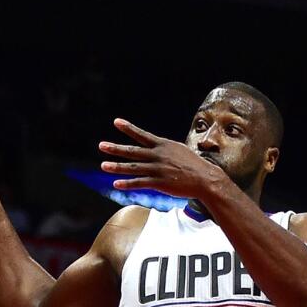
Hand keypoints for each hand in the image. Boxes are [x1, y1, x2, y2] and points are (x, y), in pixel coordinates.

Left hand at [99, 119, 226, 198]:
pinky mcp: (159, 183)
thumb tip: (159, 148)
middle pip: (133, 151)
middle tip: (101, 145)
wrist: (205, 178)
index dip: (128, 128)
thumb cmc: (194, 165)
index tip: (116, 122)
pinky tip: (116, 184)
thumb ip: (166, 150)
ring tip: (103, 165)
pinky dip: (127, 184)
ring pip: (133, 167)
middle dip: (115, 148)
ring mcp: (158, 169)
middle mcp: (158, 155)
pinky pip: (139, 183)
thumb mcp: (180, 151)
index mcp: (163, 145)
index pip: (142, 135)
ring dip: (116, 167)